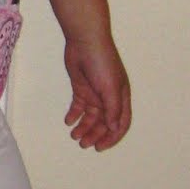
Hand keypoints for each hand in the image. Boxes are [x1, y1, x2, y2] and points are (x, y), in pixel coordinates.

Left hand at [62, 35, 131, 150]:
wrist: (84, 41)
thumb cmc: (102, 63)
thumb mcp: (110, 88)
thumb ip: (112, 109)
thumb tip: (114, 129)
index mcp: (121, 98)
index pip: (120, 123)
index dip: (112, 137)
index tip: (100, 147)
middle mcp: (109, 98)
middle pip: (104, 123)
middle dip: (94, 134)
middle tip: (83, 144)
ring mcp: (94, 93)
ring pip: (90, 117)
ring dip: (83, 127)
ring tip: (74, 136)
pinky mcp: (81, 88)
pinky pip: (78, 106)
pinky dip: (74, 115)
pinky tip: (68, 121)